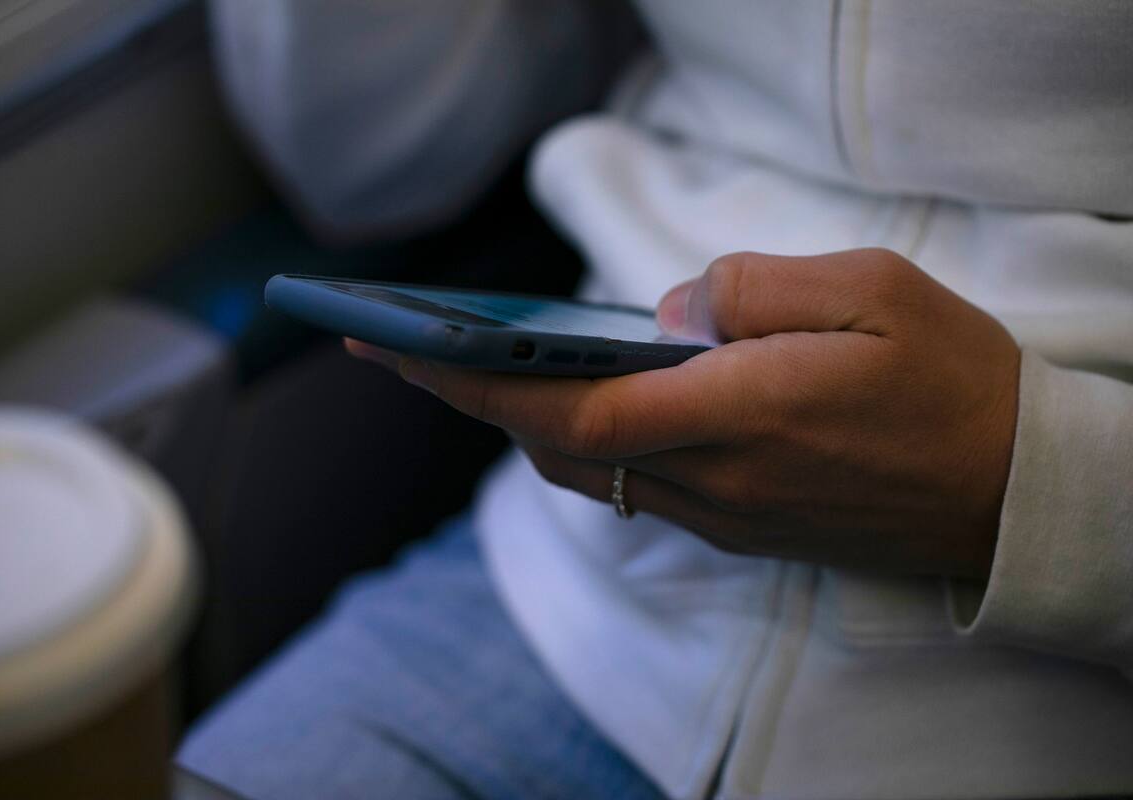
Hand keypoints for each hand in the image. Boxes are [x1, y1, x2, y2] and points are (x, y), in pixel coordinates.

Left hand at [349, 249, 1020, 578]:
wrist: (1015, 492)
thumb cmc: (953, 379)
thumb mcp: (871, 289)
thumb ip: (753, 289)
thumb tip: (664, 311)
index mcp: (744, 415)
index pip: (574, 413)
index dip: (478, 385)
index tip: (404, 350)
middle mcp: (719, 481)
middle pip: (559, 450)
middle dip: (468, 400)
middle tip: (398, 351)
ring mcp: (726, 515)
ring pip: (588, 475)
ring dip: (516, 426)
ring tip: (463, 372)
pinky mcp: (742, 529)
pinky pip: (633, 488)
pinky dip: (578, 447)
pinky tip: (563, 409)